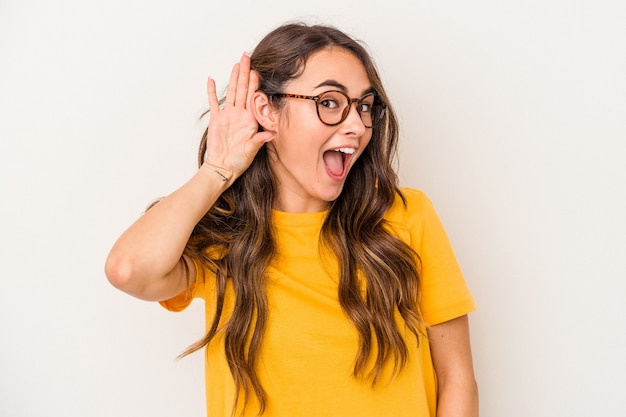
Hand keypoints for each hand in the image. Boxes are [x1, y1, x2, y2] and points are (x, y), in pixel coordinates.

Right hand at [203, 53, 273, 180]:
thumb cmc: (239, 161)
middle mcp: (240, 114)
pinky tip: (212, 80)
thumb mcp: (252, 150)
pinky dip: (212, 92)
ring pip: (231, 92)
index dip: (255, 83)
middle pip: (243, 89)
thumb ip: (260, 140)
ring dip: (233, 78)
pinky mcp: (216, 120)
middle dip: (245, 72)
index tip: (257, 70)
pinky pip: (214, 103)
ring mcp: (228, 116)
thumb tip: (272, 134)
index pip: (253, 97)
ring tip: (235, 64)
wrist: (223, 167)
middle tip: (246, 57)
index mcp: (250, 120)